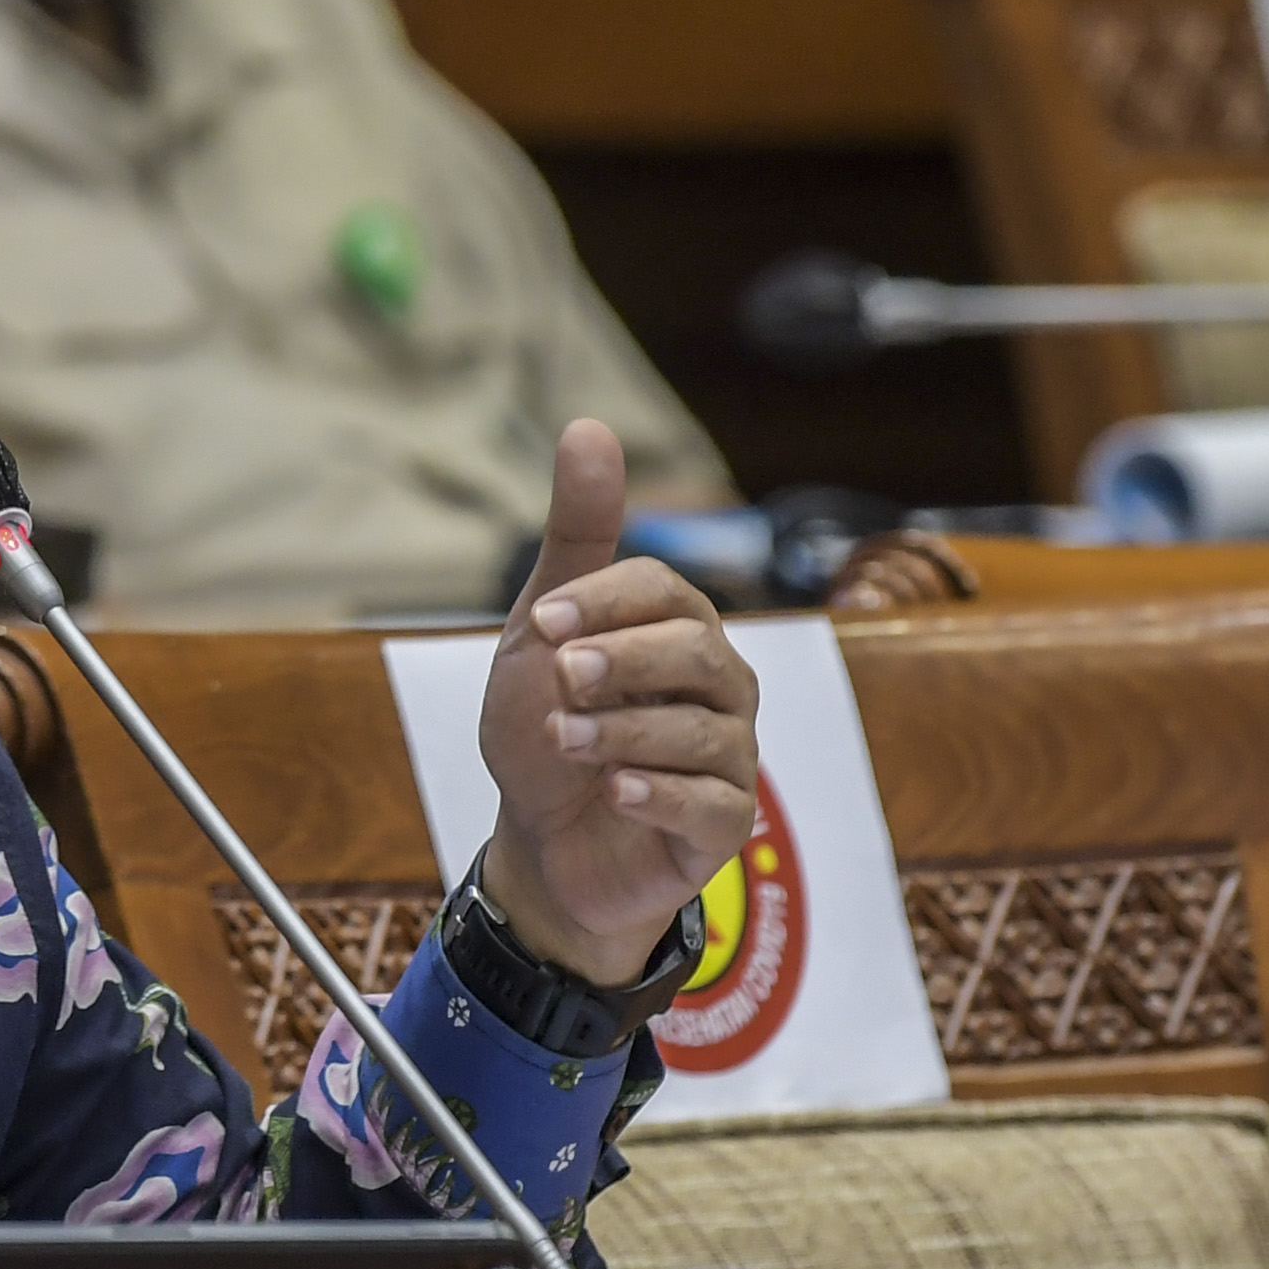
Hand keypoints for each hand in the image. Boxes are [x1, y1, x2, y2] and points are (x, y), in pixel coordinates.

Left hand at [472, 420, 759, 984]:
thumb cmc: (547, 729)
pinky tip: (615, 790)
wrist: (540, 843)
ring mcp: (728, 758)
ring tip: (563, 740)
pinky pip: (712, 804)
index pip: (663, 591)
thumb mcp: (541, 634)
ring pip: (703, 731)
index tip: (542, 623)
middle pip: (697, 652)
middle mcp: (717, 688)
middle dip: (623, 661)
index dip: (603, 602)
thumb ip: (574, 539)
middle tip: (561, 676)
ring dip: (622, 731)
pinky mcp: (721, 826)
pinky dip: (659, 793)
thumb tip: (589, 425)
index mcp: (676, 631)